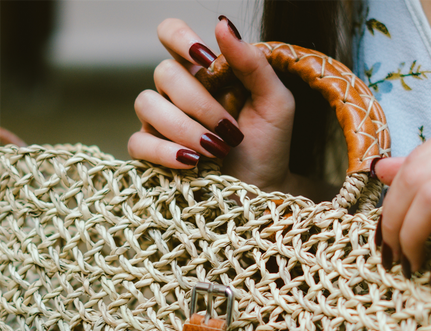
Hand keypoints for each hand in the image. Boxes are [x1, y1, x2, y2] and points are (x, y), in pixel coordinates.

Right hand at [128, 17, 295, 191]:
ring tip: (216, 150)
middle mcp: (177, 93)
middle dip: (200, 104)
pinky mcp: (152, 153)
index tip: (204, 59)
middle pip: (164, 73)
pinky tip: (192, 162)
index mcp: (203, 73)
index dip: (179, 38)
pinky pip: (138, 142)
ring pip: (146, 104)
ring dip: (185, 128)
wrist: (262, 188)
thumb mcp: (275, 102)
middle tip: (229, 131)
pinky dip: (164, 152)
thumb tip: (222, 24)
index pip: (171, 35)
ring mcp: (161, 122)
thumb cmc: (268, 145)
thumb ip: (253, 64)